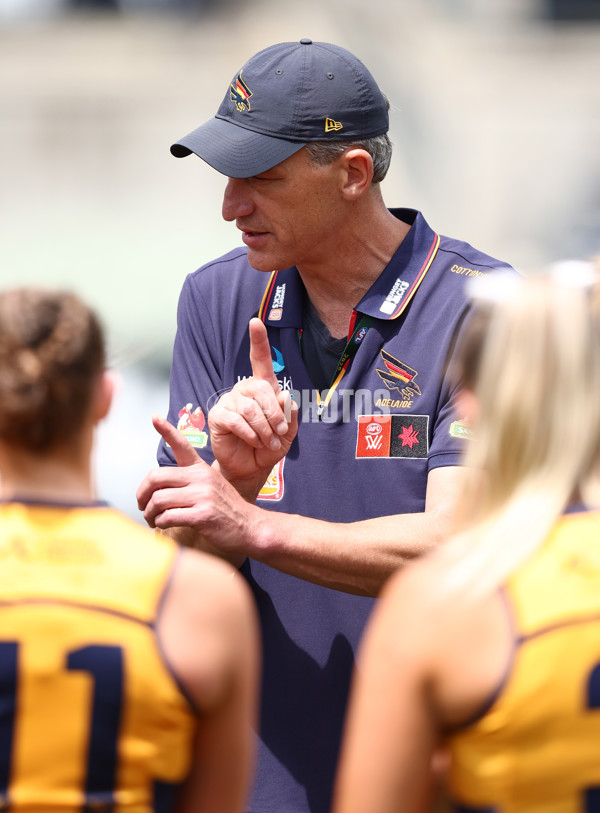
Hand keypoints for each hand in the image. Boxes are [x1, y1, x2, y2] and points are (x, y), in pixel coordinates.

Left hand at [136, 415, 254, 564]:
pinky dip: (160, 523)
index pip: (182, 445)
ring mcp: (203, 496)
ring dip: (149, 513)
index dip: (167, 430)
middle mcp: (201, 478)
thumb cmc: (226, 509)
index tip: (155, 418)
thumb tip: (157, 488)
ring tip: (152, 519)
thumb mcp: (211, 485)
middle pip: (156, 477)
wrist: (249, 527)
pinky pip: (168, 517)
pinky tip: (163, 525)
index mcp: (201, 468)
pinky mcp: (203, 515)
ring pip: (159, 499)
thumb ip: (187, 481)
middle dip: (142, 494)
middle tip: (142, 504)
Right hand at [208, 318, 297, 487]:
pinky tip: (254, 441)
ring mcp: (229, 401)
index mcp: (262, 388)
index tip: (256, 322)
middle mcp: (244, 390)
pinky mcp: (218, 416)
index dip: (258, 340)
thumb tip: (286, 396)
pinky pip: (237, 420)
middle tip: (279, 433)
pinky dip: (251, 433)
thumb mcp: (289, 431)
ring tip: (269, 442)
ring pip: (250, 408)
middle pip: (261, 390)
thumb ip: (290, 414)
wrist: (251, 467)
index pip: (259, 360)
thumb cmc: (270, 446)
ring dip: (265, 428)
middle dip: (275, 414)